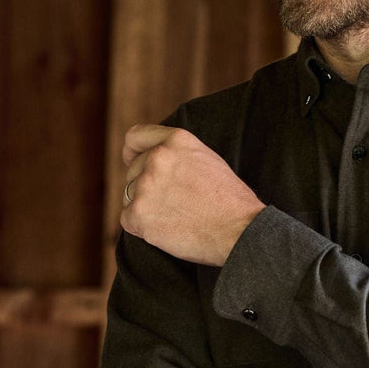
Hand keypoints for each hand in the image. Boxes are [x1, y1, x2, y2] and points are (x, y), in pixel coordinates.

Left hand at [120, 125, 265, 265]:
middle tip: (173, 205)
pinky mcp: (139, 213)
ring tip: (175, 218)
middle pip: (132, 172)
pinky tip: (167, 231)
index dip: (132, 152)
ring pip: (129, 196)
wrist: (239, 230)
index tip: (131, 162)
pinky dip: (142, 228)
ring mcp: (146, 185)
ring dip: (145, 209)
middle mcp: (158, 157)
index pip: (135, 137)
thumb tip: (154, 160)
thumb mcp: (207, 160)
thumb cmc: (231, 201)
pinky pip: (128, 220)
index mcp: (176, 140)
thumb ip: (178, 155)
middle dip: (146, 188)